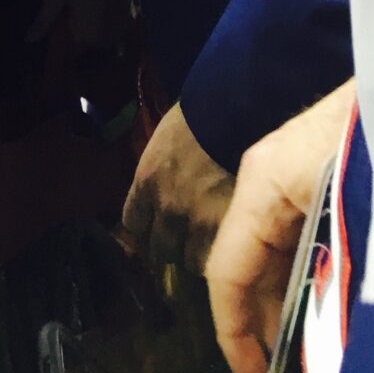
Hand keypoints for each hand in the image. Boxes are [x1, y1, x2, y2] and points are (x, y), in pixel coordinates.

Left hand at [28, 0, 136, 56]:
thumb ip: (44, 20)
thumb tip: (29, 40)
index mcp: (88, 36)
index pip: (73, 50)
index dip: (65, 36)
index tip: (62, 18)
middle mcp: (108, 37)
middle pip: (90, 42)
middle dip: (81, 30)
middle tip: (75, 4)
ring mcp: (123, 27)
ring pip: (105, 34)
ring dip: (96, 24)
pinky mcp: (132, 14)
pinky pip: (118, 25)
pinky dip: (110, 17)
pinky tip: (103, 0)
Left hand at [120, 103, 234, 277]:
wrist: (240, 114)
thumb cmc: (203, 111)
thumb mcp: (169, 136)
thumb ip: (160, 167)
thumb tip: (166, 178)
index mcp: (147, 181)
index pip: (133, 222)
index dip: (148, 224)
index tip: (159, 222)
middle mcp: (166, 209)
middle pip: (160, 247)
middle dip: (173, 242)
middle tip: (190, 235)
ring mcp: (198, 225)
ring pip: (191, 260)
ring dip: (201, 252)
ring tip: (217, 240)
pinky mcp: (230, 234)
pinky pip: (222, 260)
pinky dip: (227, 255)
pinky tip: (237, 243)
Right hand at [206, 81, 353, 372]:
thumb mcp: (356, 212)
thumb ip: (338, 279)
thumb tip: (329, 346)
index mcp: (262, 184)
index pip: (226, 273)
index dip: (233, 335)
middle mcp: (265, 178)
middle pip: (249, 264)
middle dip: (265, 324)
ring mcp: (288, 172)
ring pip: (275, 251)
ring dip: (290, 300)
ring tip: (317, 351)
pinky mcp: (315, 169)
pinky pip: (298, 233)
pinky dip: (309, 273)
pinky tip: (335, 302)